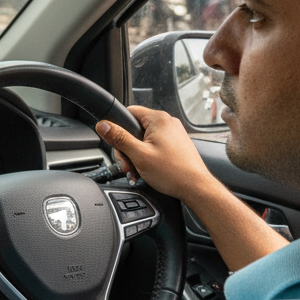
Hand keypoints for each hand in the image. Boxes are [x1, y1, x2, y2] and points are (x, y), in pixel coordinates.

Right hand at [96, 107, 214, 201]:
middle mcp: (167, 123)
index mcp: (158, 119)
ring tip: (136, 171)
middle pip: (134, 129)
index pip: (129, 112)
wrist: (196, 188)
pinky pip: (153, 146)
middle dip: (126, 148)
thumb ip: (119, 138)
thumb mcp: (139, 155)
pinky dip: (146, 157)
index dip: (118, 128)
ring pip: (143, 140)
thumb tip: (103, 125)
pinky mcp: (175, 144)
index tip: (115, 142)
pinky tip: (144, 171)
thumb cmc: (173, 172)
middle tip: (127, 164)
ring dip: (135, 156)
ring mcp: (172, 134)